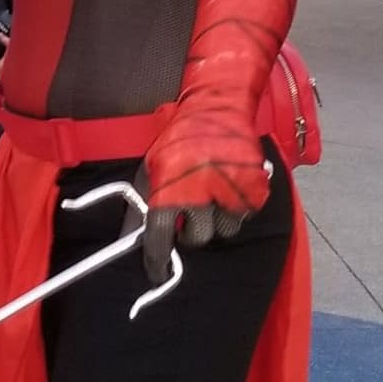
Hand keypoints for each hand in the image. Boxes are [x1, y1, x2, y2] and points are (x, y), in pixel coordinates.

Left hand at [141, 110, 270, 284]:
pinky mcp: (253, 188)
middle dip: (193, 232)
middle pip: (198, 239)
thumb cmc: (178, 141)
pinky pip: (246, 214)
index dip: (157, 261)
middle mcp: (199, 195)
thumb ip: (141, 204)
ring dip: (219, 218)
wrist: (215, 109)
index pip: (160, 238)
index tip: (157, 272)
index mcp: (169, 191)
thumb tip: (129, 238)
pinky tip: (229, 188)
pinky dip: (238, 206)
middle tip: (192, 214)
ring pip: (226, 229)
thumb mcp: (151, 169)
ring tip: (213, 195)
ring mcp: (229, 192)